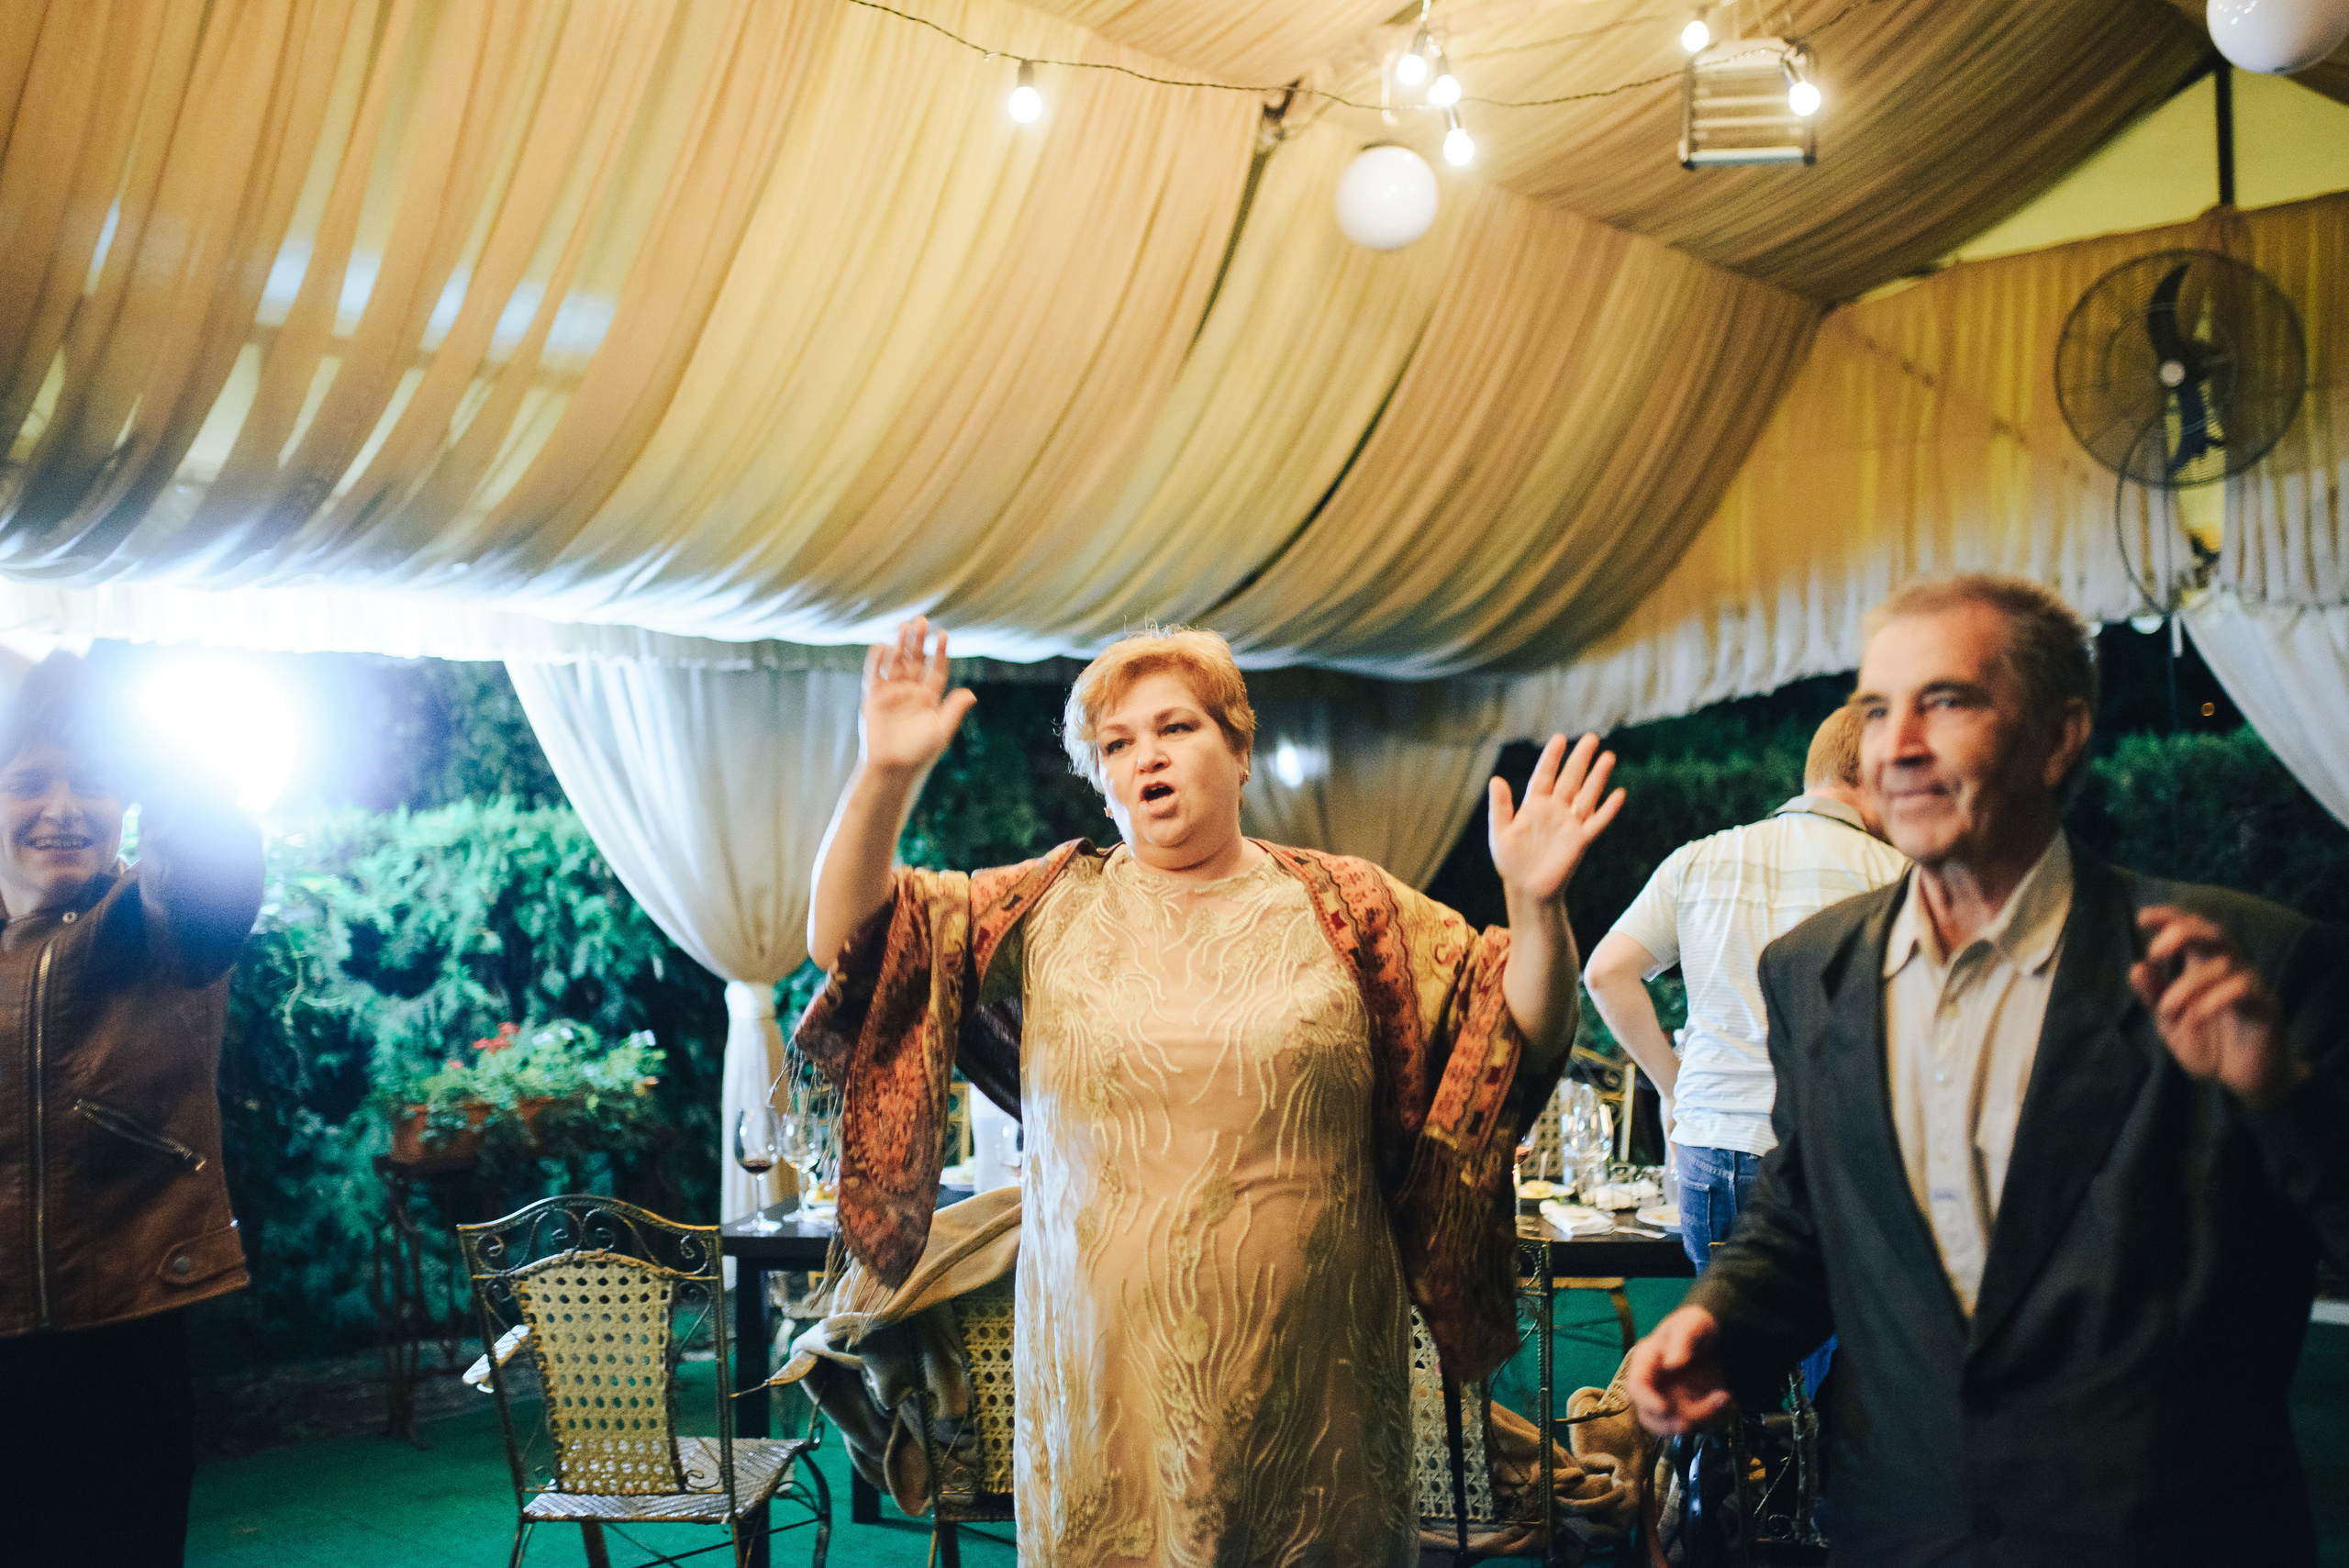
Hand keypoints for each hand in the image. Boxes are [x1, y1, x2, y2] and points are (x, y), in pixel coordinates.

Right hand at [860, 618, 976, 775]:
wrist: (892, 767)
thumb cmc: (919, 753)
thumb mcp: (941, 731)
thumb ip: (954, 710)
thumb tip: (971, 693)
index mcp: (930, 698)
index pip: (937, 669)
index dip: (940, 652)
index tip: (943, 634)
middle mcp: (911, 691)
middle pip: (916, 660)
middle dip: (919, 641)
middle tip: (922, 620)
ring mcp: (892, 693)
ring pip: (897, 662)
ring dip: (900, 645)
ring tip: (904, 625)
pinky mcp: (874, 698)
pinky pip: (875, 674)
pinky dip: (877, 660)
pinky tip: (882, 645)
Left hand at [1488, 733, 1624, 903]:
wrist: (1527, 889)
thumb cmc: (1511, 862)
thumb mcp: (1500, 833)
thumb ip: (1500, 807)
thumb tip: (1496, 779)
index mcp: (1534, 805)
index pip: (1545, 775)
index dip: (1552, 757)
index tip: (1560, 738)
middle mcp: (1555, 810)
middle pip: (1570, 779)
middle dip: (1580, 759)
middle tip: (1592, 738)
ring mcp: (1569, 824)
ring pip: (1586, 795)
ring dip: (1598, 777)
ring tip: (1609, 756)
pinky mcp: (1580, 841)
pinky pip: (1596, 822)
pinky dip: (1608, 809)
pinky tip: (1619, 794)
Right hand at [1622, 1305, 1732, 1434]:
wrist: (1718, 1334)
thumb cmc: (1695, 1325)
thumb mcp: (1690, 1324)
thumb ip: (1681, 1341)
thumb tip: (1670, 1364)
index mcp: (1646, 1363)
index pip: (1637, 1387)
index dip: (1646, 1401)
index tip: (1664, 1409)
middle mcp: (1654, 1386)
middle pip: (1650, 1416)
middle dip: (1671, 1423)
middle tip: (1694, 1420)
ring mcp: (1672, 1400)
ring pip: (1676, 1425)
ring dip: (1702, 1419)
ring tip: (1725, 1399)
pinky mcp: (1691, 1410)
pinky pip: (1700, 1425)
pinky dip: (1717, 1419)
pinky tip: (1730, 1402)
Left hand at [2132, 906, 2305, 1109]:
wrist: (2240, 1083)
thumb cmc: (2208, 1045)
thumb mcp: (2170, 1023)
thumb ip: (2154, 996)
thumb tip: (2136, 967)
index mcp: (2204, 968)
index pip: (2193, 928)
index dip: (2170, 916)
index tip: (2142, 917)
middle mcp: (2230, 970)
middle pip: (2215, 932)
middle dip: (2183, 932)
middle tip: (2155, 951)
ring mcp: (2251, 987)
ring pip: (2223, 963)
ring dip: (2187, 984)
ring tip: (2170, 1010)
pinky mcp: (2266, 1008)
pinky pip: (2244, 989)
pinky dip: (2214, 999)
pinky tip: (2196, 1017)